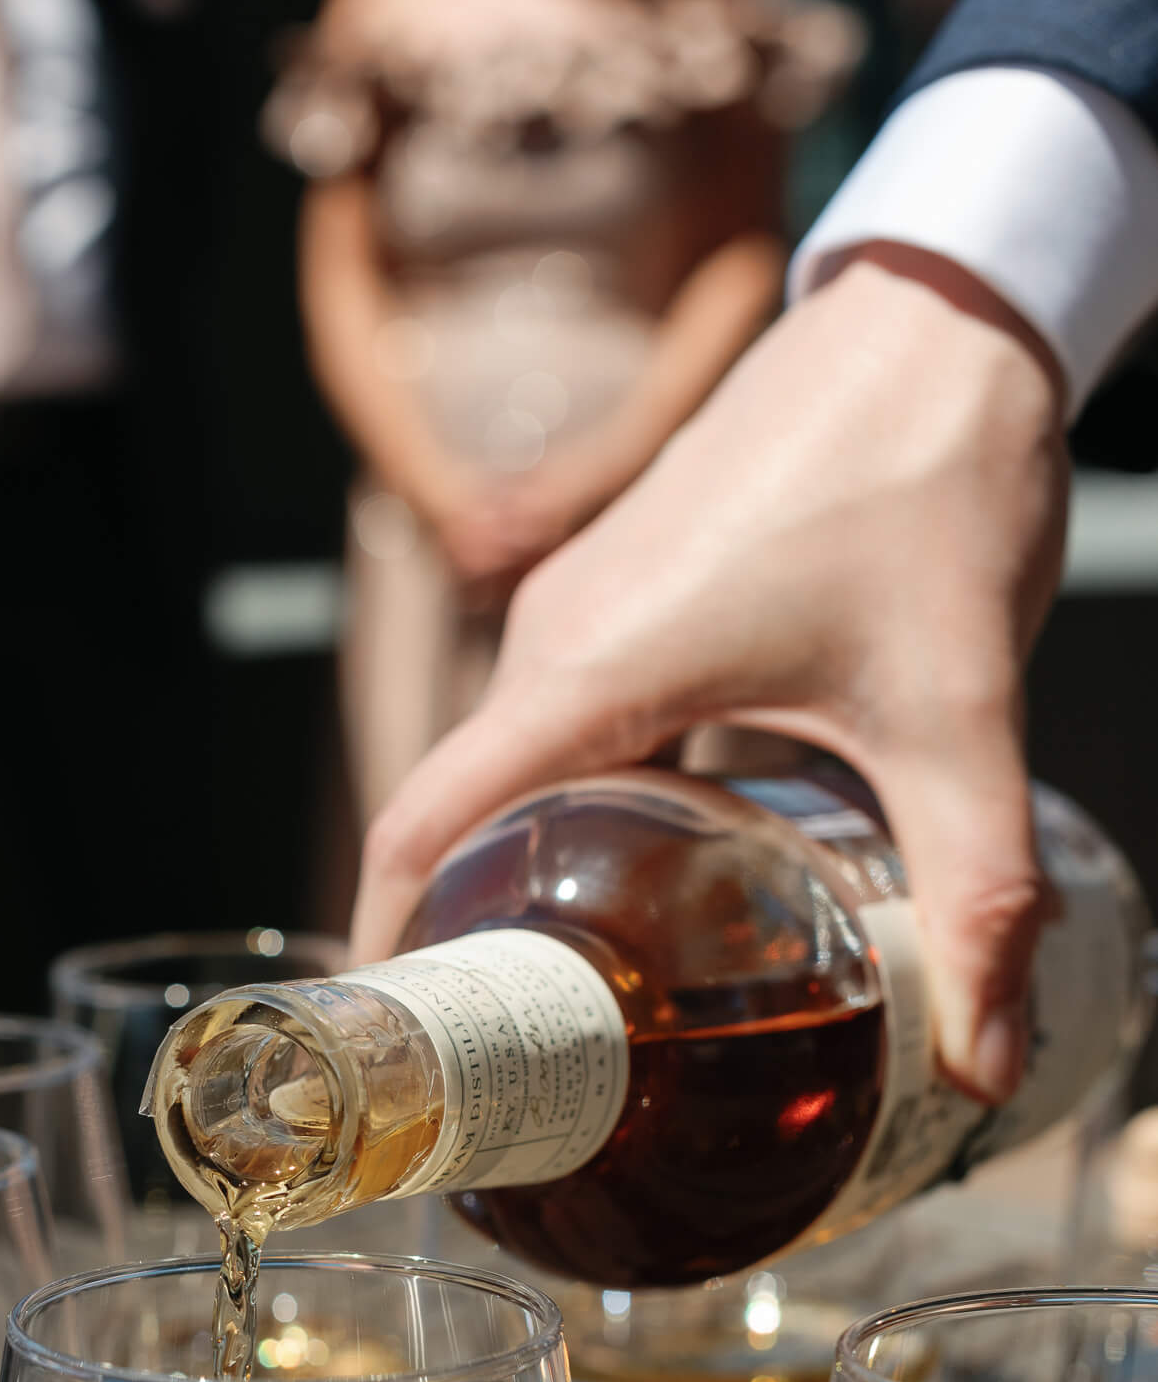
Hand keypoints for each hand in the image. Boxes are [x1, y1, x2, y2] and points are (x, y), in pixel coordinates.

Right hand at [351, 247, 1070, 1103]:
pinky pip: (569, 723)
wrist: (945, 316)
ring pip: (518, 770)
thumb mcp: (957, 710)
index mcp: (590, 669)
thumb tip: (988, 1058)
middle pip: (460, 814)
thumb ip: (975, 888)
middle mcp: (559, 635)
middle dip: (476, 941)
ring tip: (591, 995)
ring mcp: (588, 605)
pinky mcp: (632, 589)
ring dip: (535, 874)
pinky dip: (588, 810)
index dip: (392, 939)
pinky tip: (667, 875)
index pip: (423, 825)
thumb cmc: (926, 477)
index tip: (402, 1044)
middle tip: (526, 1064)